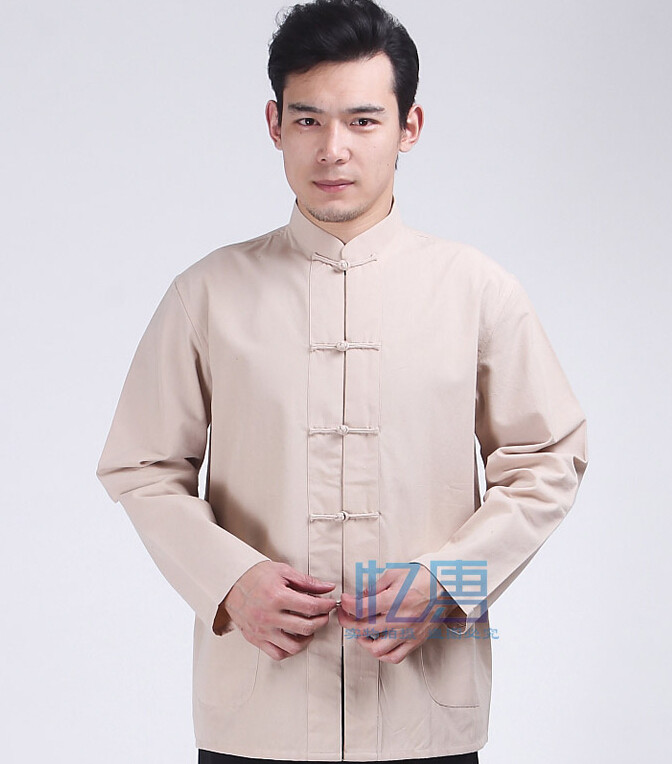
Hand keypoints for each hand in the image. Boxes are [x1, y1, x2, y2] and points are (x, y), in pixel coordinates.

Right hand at [214, 560, 337, 660]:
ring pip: (293, 646)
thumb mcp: (283, 572)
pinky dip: (290, 650)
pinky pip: (277, 654)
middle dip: (321, 621)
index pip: (311, 607)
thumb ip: (307, 582)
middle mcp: (269, 616)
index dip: (326, 606)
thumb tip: (328, 587)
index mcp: (277, 597)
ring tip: (310, 628)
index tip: (330, 604)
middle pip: (306, 627)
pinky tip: (294, 638)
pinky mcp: (255, 639)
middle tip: (323, 615)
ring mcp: (262, 630)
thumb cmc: (255, 575)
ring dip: (308, 638)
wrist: (231, 582)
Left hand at [337, 563, 464, 663]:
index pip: (361, 609)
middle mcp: (400, 621)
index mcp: (393, 601)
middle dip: (348, 622)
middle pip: (363, 629)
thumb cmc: (422, 578)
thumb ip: (374, 587)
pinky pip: (395, 657)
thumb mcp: (394, 574)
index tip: (344, 601)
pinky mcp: (415, 641)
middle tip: (346, 615)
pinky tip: (378, 643)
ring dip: (363, 641)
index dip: (347, 605)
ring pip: (377, 649)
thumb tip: (361, 597)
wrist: (446, 586)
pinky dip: (382, 654)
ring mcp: (408, 633)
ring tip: (361, 631)